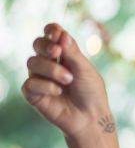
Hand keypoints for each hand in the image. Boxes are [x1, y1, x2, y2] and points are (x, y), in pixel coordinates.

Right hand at [22, 23, 110, 138]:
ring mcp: (39, 77)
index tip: (56, 32)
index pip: (51, 35)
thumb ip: (72, 52)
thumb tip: (61, 34)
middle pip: (37, 44)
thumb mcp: (85, 69)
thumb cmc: (90, 92)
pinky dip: (46, 86)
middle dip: (46, 46)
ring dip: (52, 70)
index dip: (51, 30)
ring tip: (68, 80)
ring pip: (32, 62)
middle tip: (58, 53)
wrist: (90, 117)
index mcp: (64, 54)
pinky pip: (30, 83)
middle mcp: (49, 62)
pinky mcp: (33, 93)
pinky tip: (58, 92)